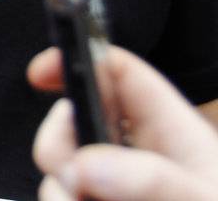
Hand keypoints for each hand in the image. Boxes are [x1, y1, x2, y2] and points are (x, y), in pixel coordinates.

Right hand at [29, 46, 217, 200]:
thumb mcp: (204, 198)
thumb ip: (153, 181)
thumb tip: (84, 165)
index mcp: (172, 133)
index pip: (117, 72)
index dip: (78, 59)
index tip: (43, 76)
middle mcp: (138, 156)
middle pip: (72, 121)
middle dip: (58, 147)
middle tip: (73, 181)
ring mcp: (116, 188)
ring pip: (60, 172)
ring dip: (59, 192)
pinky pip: (63, 197)